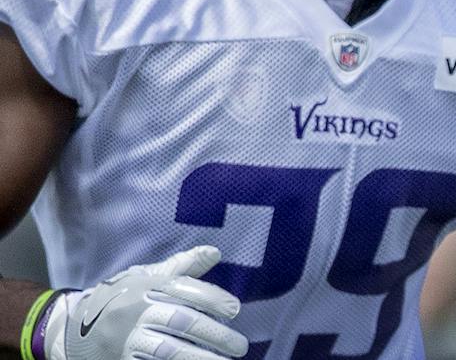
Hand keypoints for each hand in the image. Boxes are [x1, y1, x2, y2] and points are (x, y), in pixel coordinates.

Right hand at [42, 245, 247, 359]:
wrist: (70, 327)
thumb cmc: (120, 297)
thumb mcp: (146, 276)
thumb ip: (182, 266)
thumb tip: (215, 252)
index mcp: (147, 286)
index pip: (185, 290)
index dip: (212, 299)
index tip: (235, 310)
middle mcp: (137, 311)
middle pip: (181, 322)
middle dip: (214, 334)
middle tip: (240, 346)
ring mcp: (127, 339)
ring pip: (168, 350)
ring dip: (198, 357)